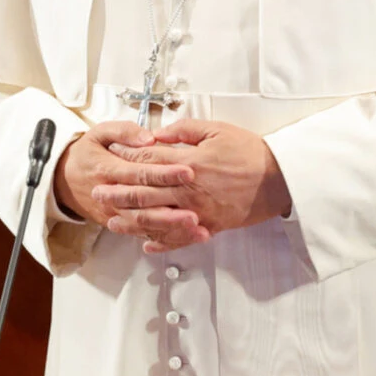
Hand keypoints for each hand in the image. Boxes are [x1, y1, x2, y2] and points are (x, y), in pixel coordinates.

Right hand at [53, 120, 207, 247]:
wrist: (64, 180)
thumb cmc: (87, 154)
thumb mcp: (99, 133)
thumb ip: (124, 132)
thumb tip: (149, 138)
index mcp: (108, 169)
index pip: (140, 173)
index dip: (164, 173)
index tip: (187, 171)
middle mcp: (112, 195)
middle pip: (144, 205)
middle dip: (172, 210)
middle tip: (196, 211)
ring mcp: (115, 213)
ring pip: (145, 225)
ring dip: (172, 230)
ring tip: (197, 230)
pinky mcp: (120, 224)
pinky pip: (143, 234)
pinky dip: (165, 240)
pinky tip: (185, 239)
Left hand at [99, 119, 291, 252]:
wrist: (279, 179)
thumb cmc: (250, 151)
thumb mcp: (217, 129)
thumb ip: (185, 131)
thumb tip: (158, 134)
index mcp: (188, 163)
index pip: (148, 162)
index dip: (126, 159)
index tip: (109, 157)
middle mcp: (188, 190)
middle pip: (144, 193)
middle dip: (117, 192)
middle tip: (96, 192)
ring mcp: (197, 211)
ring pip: (156, 219)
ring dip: (131, 221)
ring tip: (112, 221)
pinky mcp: (209, 226)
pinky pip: (180, 239)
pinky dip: (162, 243)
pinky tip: (146, 245)